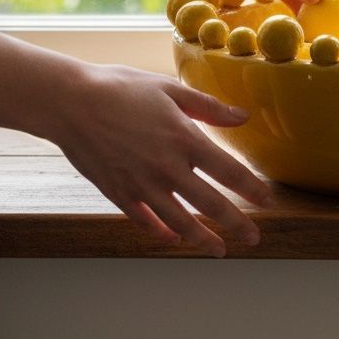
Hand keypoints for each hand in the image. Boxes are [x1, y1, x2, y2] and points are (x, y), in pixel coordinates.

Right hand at [45, 62, 274, 255]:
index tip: (268, 201)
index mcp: (185, 139)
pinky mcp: (118, 193)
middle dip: (236, 224)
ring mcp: (142, 184)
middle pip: (211, 204)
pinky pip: (144, 221)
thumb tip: (243, 116)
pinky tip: (172, 239)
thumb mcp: (169, 89)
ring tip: (219, 250)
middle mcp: (167, 168)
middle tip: (253, 238)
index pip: (229, 172)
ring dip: (202, 238)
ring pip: (179, 221)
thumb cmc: (121, 88)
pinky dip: (160, 232)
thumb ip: (208, 107)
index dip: (252, 189)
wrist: (69, 103)